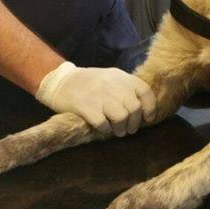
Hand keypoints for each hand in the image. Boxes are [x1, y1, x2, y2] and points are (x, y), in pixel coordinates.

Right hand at [35, 62, 154, 135]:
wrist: (59, 81)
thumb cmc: (88, 83)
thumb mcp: (110, 78)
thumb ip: (126, 89)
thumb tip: (143, 110)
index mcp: (120, 77)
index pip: (144, 91)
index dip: (150, 107)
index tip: (147, 118)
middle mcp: (112, 84)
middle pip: (134, 108)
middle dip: (133, 123)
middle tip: (128, 129)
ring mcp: (99, 95)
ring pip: (121, 118)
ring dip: (120, 129)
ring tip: (116, 131)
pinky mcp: (86, 106)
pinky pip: (103, 124)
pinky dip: (105, 130)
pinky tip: (102, 128)